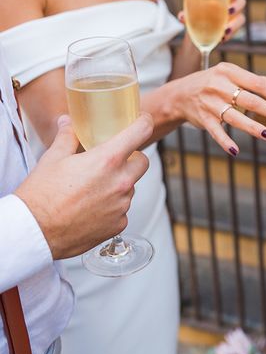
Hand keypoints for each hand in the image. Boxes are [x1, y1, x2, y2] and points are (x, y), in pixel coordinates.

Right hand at [15, 114, 152, 259]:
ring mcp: (122, 205)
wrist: (35, 232)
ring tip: (91, 190)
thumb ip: (67, 137)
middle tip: (112, 161)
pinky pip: (122, 210)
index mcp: (108, 160)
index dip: (144, 122)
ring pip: (131, 188)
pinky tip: (90, 209)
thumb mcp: (53, 159)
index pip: (141, 131)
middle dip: (132, 158)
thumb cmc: (41, 195)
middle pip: (142, 162)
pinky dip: (111, 207)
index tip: (141, 121)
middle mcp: (121, 182)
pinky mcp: (120, 224)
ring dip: (118, 185)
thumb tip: (68, 122)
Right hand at [172, 62, 265, 153]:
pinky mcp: (203, 118)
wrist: (180, 95)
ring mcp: (210, 103)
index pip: (257, 83)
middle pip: (250, 100)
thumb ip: (251, 79)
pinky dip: (224, 141)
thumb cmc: (212, 84)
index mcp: (229, 72)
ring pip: (236, 117)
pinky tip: (235, 150)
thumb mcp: (228, 74)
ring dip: (254, 128)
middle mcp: (218, 86)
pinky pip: (216, 132)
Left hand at [178, 0, 246, 42]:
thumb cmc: (195, 15)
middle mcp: (231, 4)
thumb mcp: (190, 13)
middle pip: (241, 2)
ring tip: (226, 31)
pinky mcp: (234, 29)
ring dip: (235, 24)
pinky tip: (222, 39)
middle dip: (237, 6)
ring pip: (241, 18)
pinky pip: (236, 31)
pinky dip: (230, 35)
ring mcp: (234, 17)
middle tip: (229, 12)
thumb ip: (187, 13)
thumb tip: (182, 16)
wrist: (197, 31)